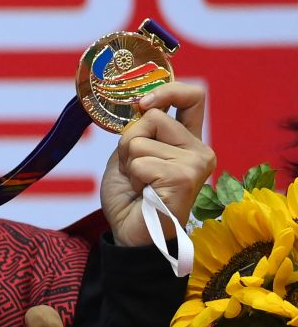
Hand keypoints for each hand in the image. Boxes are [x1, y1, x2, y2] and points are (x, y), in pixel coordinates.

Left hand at [99, 81, 215, 246]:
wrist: (131, 234)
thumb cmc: (131, 198)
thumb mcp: (129, 155)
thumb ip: (138, 131)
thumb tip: (140, 105)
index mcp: (187, 141)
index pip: (193, 98)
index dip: (167, 91)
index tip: (142, 104)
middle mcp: (198, 150)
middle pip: (153, 117)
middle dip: (129, 141)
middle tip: (134, 170)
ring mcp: (196, 164)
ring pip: (140, 140)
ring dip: (128, 163)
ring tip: (140, 185)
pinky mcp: (185, 178)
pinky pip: (141, 162)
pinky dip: (133, 177)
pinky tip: (145, 194)